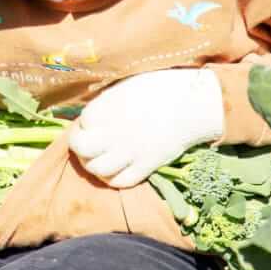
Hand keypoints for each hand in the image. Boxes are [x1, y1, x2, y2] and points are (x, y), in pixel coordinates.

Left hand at [68, 68, 224, 187]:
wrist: (191, 104)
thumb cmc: (158, 88)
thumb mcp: (124, 88)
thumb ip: (105, 104)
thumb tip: (91, 119)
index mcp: (106, 108)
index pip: (81, 123)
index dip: (84, 124)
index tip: (91, 123)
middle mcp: (112, 132)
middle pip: (81, 148)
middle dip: (79, 147)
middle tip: (87, 143)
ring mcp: (128, 151)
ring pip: (97, 169)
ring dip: (93, 165)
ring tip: (99, 158)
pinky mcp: (146, 166)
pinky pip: (121, 181)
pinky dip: (113, 178)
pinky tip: (116, 169)